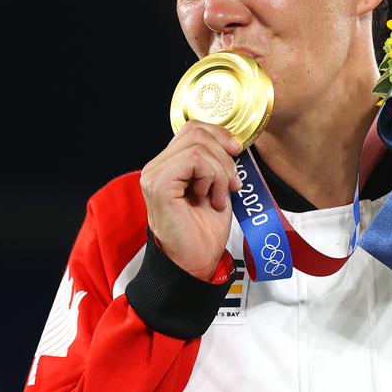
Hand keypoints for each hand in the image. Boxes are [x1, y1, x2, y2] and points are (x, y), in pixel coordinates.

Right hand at [139, 121, 241, 279]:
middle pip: (196, 132)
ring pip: (197, 146)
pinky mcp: (159, 185)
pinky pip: (194, 160)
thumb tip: (233, 143)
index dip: (219, 134)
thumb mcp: (216, 188)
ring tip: (220, 195)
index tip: (237, 152)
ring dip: (219, 171)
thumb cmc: (204, 232)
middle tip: (231, 184)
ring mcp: (154, 175)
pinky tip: (210, 198)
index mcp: (169, 166)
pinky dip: (211, 177)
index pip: (192, 129)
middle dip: (223, 156)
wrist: (197, 262)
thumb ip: (216, 164)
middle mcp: (156, 167)